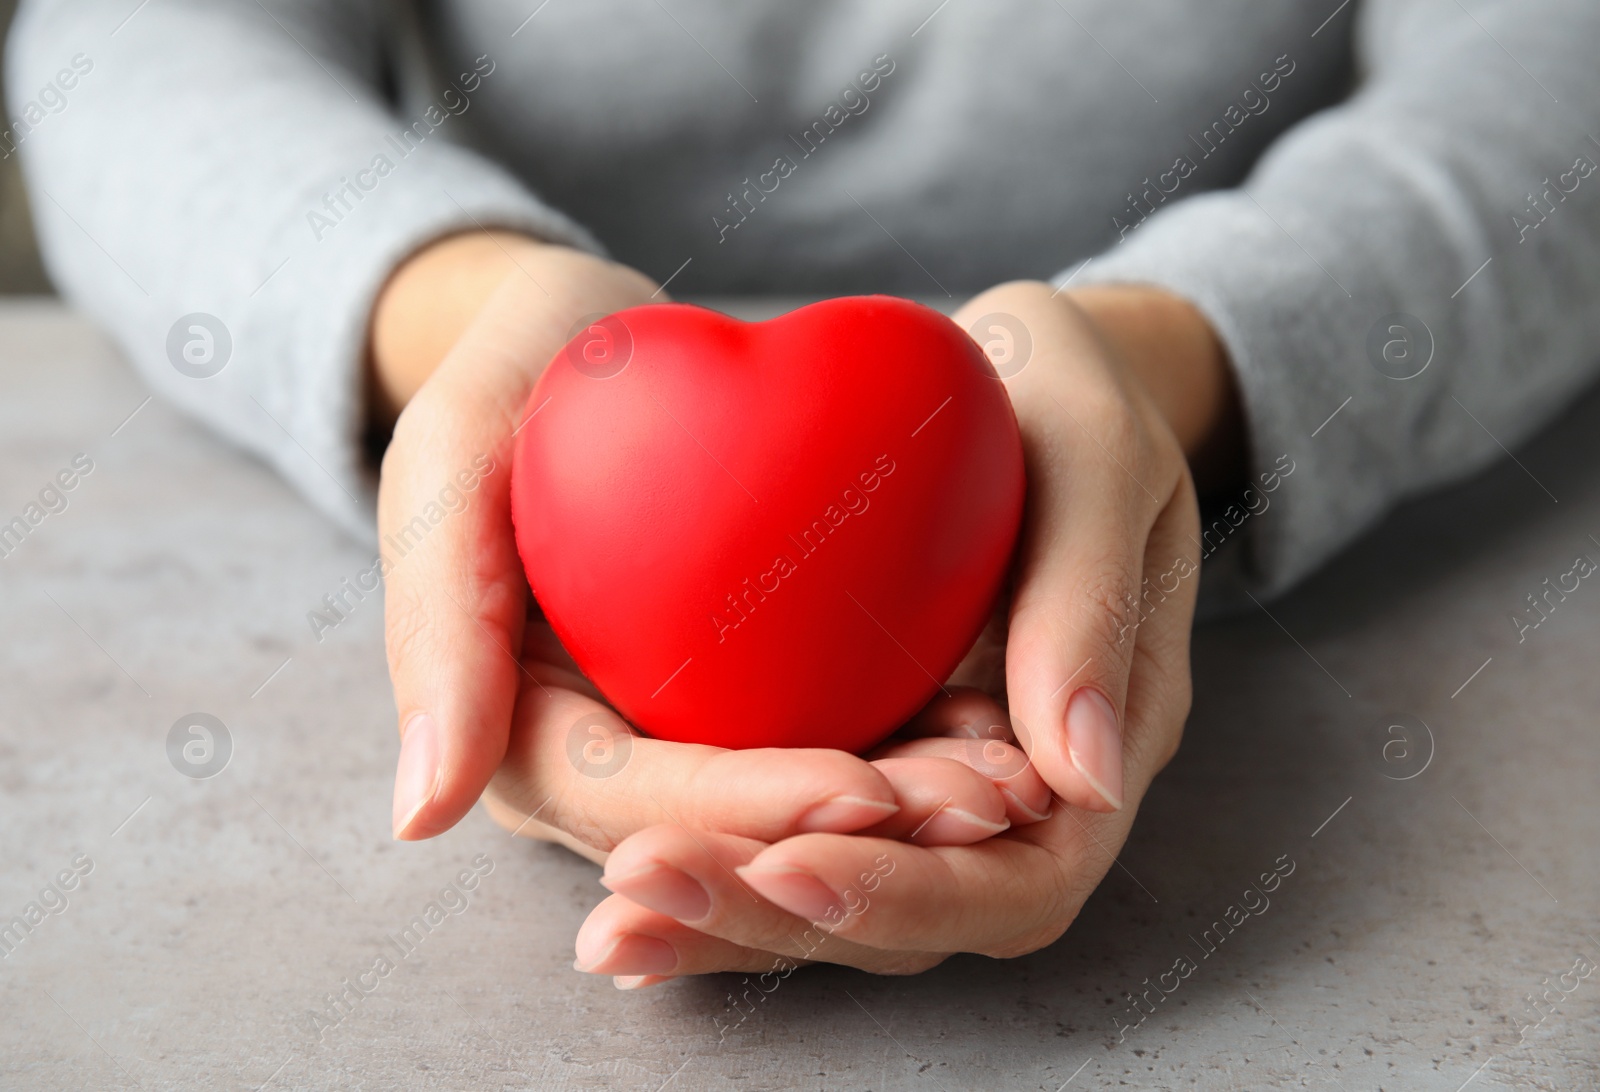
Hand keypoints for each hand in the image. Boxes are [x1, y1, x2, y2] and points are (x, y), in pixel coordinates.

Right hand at [374, 236, 1053, 856]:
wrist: (605, 339)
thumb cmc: (525, 367)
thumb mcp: (455, 446)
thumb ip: (431, 608)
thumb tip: (421, 814)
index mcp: (516, 725)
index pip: (625, 802)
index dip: (737, 810)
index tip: (857, 788)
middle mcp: (601, 759)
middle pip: (726, 838)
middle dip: (853, 839)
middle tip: (982, 803)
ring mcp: (680, 737)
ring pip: (789, 823)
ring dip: (903, 821)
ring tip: (1011, 783)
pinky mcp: (746, 704)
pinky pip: (830, 750)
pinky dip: (911, 754)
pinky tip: (1000, 734)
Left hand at [574, 281, 1233, 982]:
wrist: (1025, 377)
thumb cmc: (1072, 396)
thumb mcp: (1100, 459)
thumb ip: (1089, 606)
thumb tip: (1082, 777)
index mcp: (1097, 751)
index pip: (1014, 886)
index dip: (905, 893)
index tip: (788, 861)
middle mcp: (1016, 799)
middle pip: (903, 924)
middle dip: (771, 916)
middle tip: (646, 882)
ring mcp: (928, 778)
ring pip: (834, 895)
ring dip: (722, 915)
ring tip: (612, 922)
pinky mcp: (859, 743)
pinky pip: (786, 827)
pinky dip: (713, 850)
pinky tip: (622, 873)